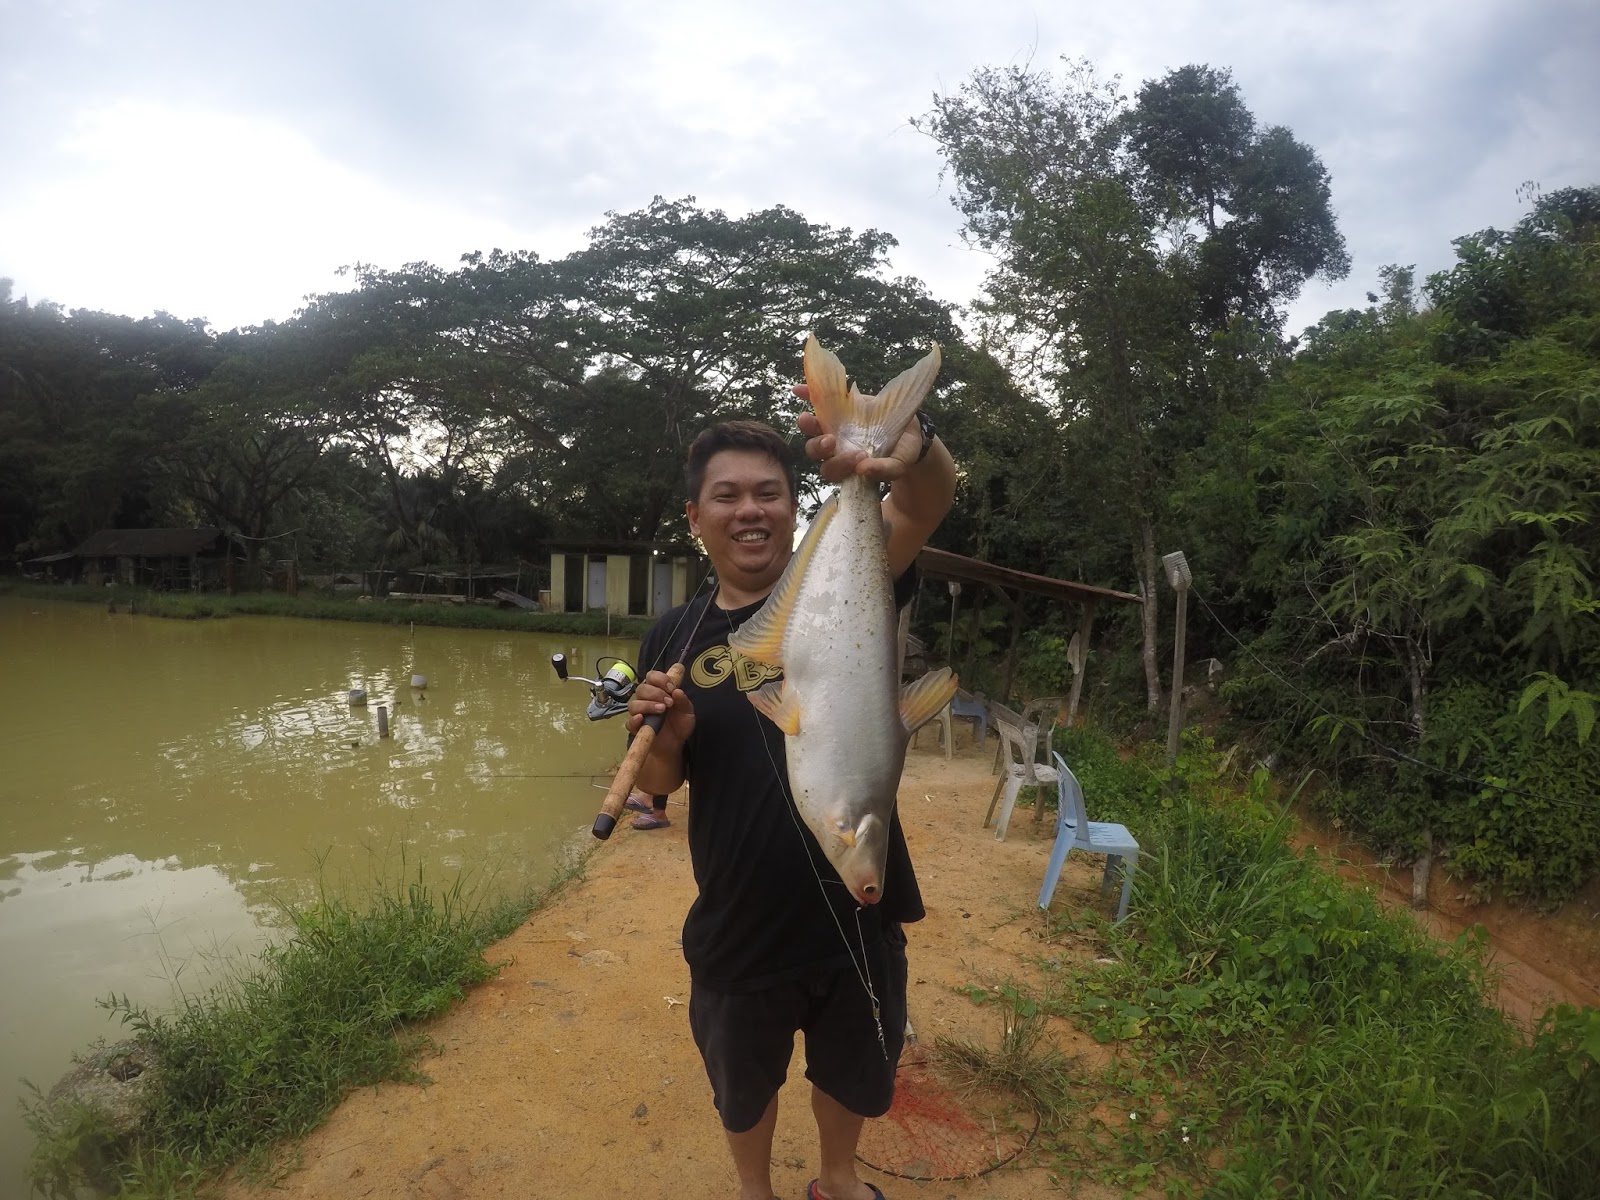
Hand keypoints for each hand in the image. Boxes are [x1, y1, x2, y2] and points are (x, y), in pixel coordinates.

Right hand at [627, 669, 695, 751]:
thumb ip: (683, 701)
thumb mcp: (687, 712)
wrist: (675, 744)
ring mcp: (640, 713)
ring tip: (661, 710)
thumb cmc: (679, 724)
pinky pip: (630, 722)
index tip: (671, 687)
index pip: (652, 676)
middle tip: (669, 702)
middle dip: (656, 693)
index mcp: (658, 691)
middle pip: (642, 688)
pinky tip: (642, 719)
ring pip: (634, 703)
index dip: (660, 679)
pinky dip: (635, 719)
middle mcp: (646, 699)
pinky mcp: (635, 727)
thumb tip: (677, 691)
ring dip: (648, 705)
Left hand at [794, 385, 922, 484]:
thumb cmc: (900, 451)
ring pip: (812, 428)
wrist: (908, 427)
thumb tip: (864, 470)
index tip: (857, 457)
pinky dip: (807, 394)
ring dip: (807, 424)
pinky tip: (799, 390)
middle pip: (815, 451)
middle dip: (819, 447)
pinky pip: (817, 399)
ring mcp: (833, 425)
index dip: (837, 466)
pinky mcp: (836, 405)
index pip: (831, 471)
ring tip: (808, 418)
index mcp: (846, 465)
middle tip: (832, 442)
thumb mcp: (898, 462)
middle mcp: (835, 447)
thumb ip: (885, 470)